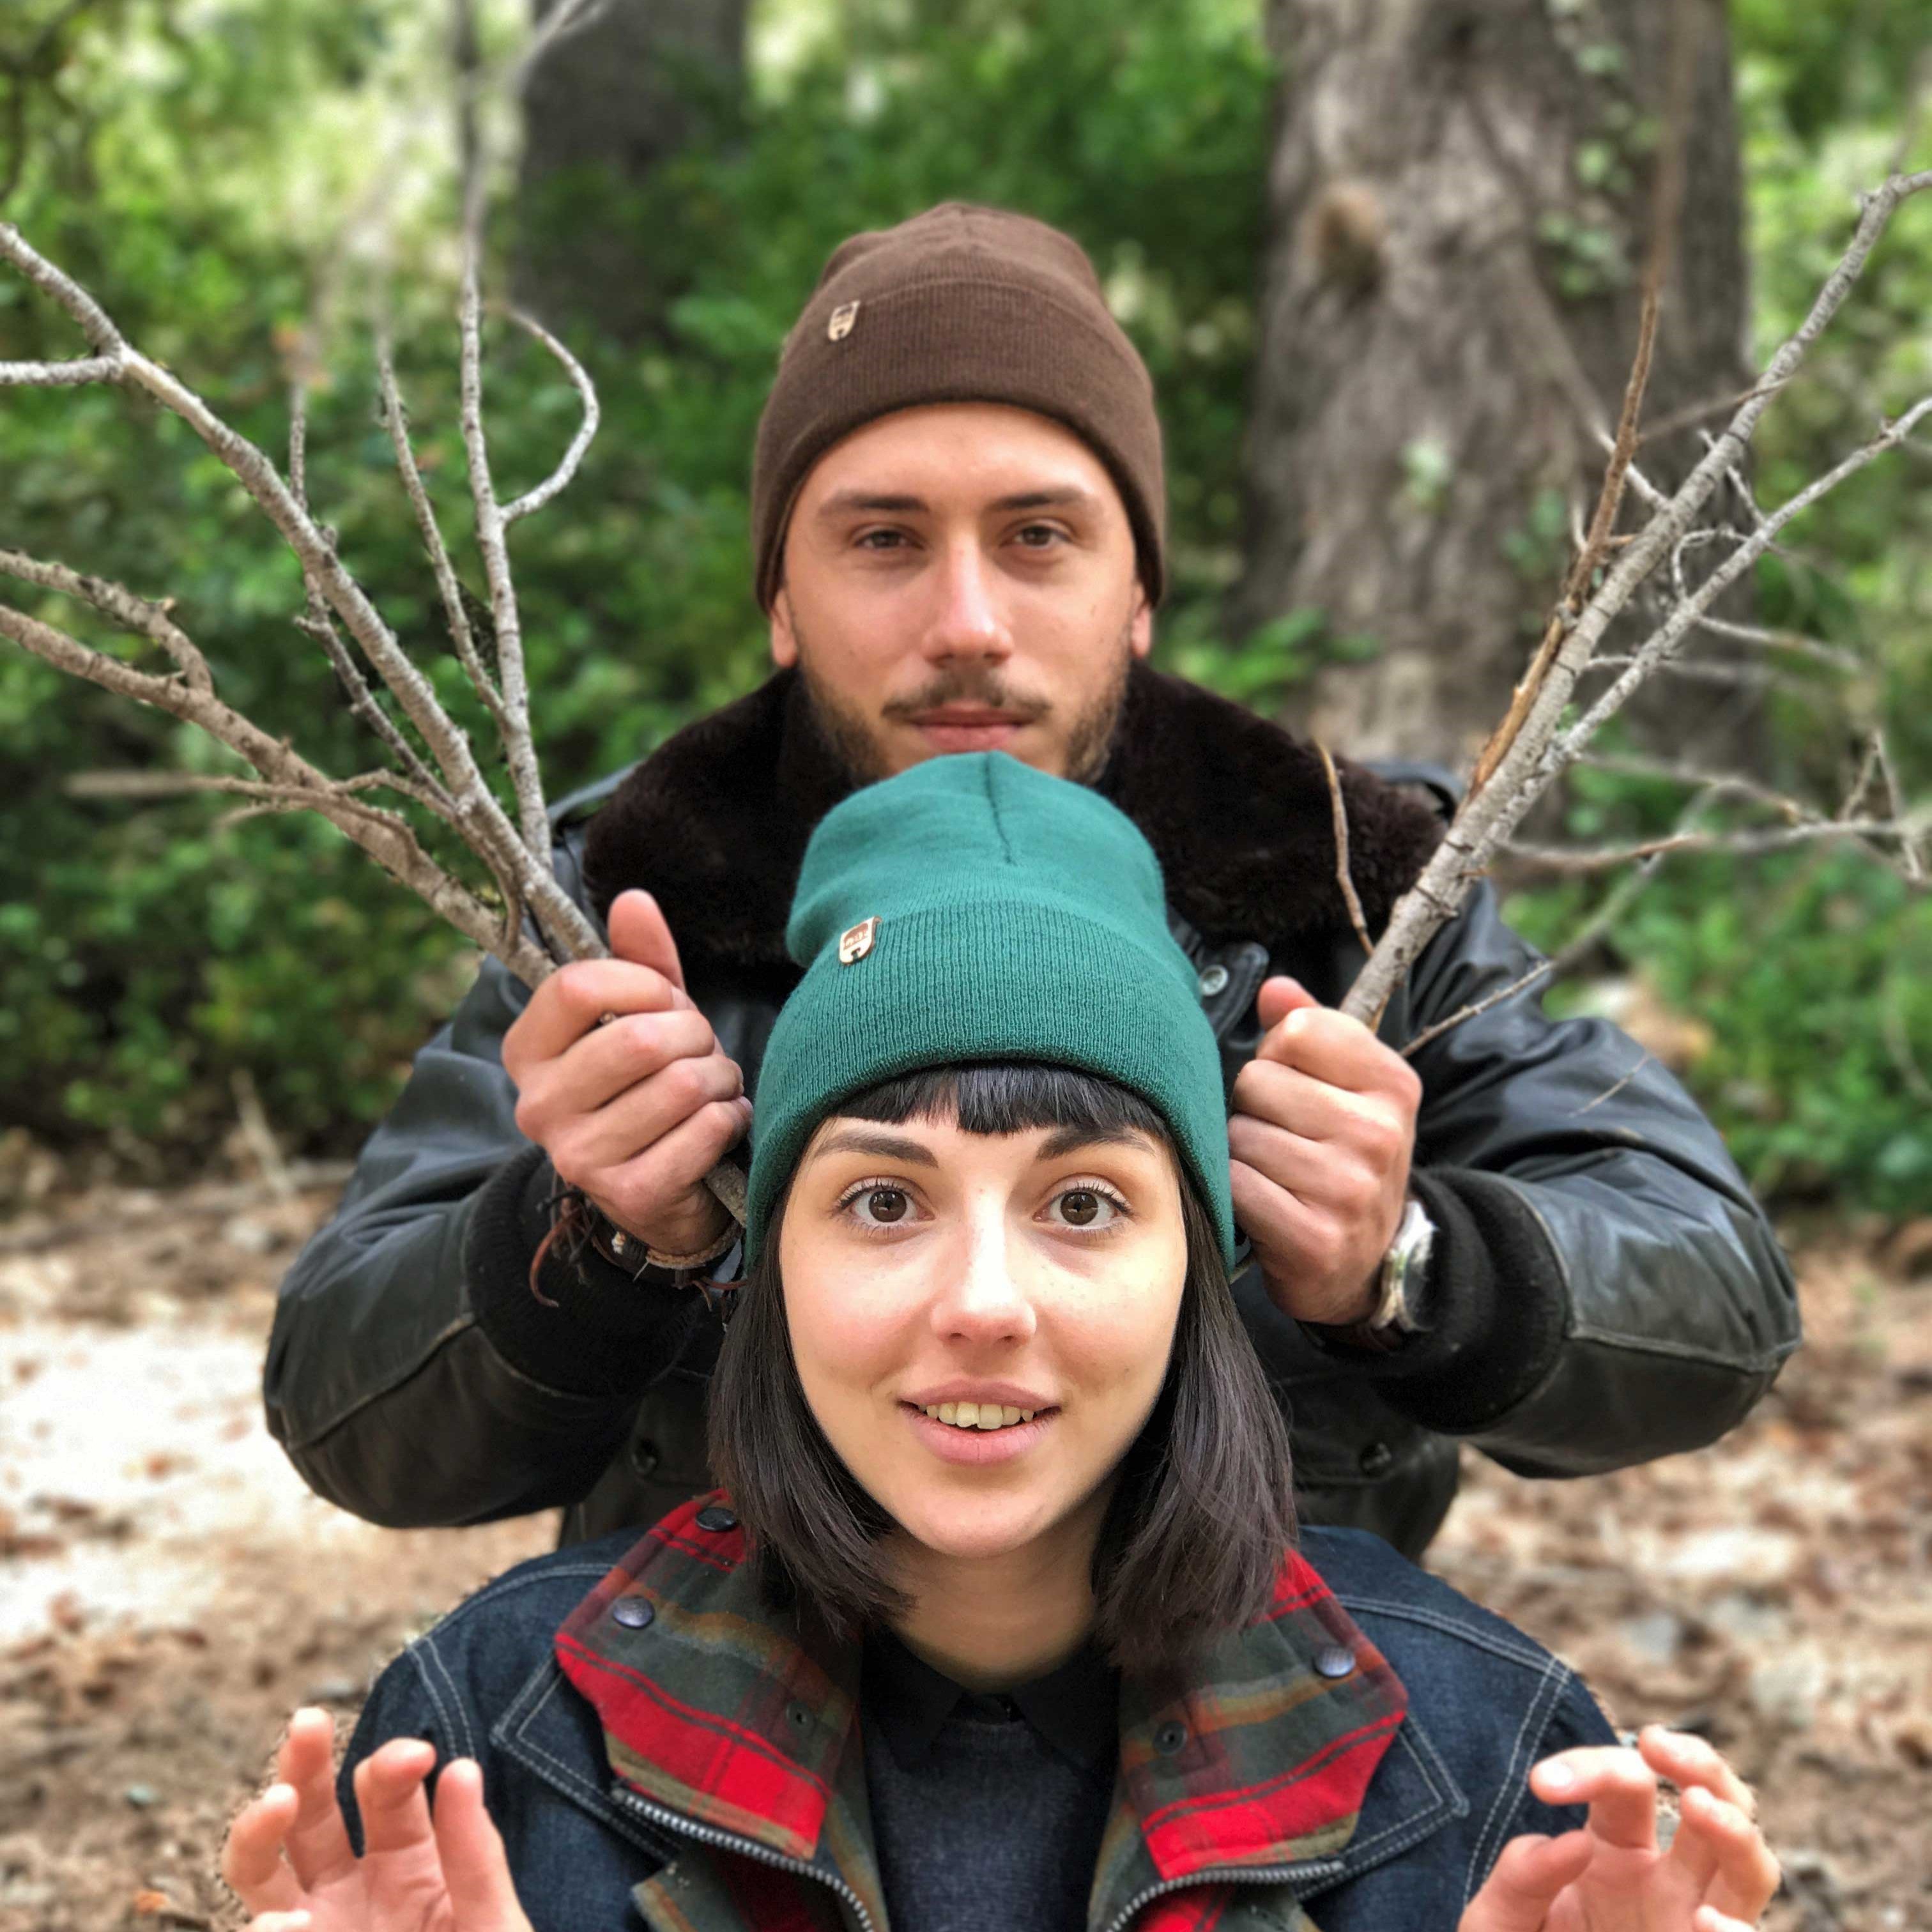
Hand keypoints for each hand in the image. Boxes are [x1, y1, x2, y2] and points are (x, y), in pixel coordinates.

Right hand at [223, 1707, 532, 1931]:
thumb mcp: (495, 1926)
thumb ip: (477, 1857)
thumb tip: (460, 1767)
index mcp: (409, 1864)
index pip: (386, 1792)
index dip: (393, 1764)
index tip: (416, 1757)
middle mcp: (350, 1892)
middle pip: (312, 1812)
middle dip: (304, 1761)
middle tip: (307, 1724)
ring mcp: (314, 1930)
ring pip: (262, 1867)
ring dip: (258, 1826)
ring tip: (278, 1806)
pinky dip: (263, 1927)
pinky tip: (282, 1923)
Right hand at [503, 889, 751, 1257]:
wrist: (661, 1192)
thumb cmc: (649, 1088)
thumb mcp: (642, 1017)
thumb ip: (639, 961)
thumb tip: (633, 900)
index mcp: (528, 1052)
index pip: (577, 987)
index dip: (641, 983)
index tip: (666, 998)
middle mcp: (539, 1106)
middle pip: (639, 1038)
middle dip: (696, 1035)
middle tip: (704, 1049)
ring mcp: (580, 1155)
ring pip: (681, 1085)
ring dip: (720, 1079)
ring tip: (716, 1087)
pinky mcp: (629, 1192)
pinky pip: (705, 1130)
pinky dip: (730, 1119)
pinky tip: (721, 1124)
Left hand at [1228, 975, 1421, 1324]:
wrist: (1367, 1261)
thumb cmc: (1344, 1157)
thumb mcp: (1347, 1087)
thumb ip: (1311, 1029)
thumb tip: (1274, 989)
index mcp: (1392, 1084)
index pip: (1299, 1030)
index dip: (1277, 1054)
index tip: (1292, 1083)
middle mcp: (1379, 1134)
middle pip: (1258, 1081)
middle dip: (1253, 1107)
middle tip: (1281, 1137)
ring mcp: (1350, 1190)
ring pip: (1240, 1135)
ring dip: (1242, 1154)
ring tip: (1274, 1172)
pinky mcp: (1315, 1239)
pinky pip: (1236, 1186)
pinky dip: (1236, 1195)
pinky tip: (1264, 1205)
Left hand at [1460, 1727, 1779, 1931]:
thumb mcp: (1499, 1920)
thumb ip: (1521, 1876)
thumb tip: (1572, 1841)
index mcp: (1614, 1850)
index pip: (1624, 1785)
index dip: (1590, 1769)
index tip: (1540, 1784)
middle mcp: (1666, 1881)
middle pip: (1714, 1801)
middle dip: (1698, 1762)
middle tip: (1658, 1744)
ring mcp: (1693, 1924)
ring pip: (1750, 1868)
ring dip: (1736, 1832)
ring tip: (1701, 1808)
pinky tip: (1711, 1923)